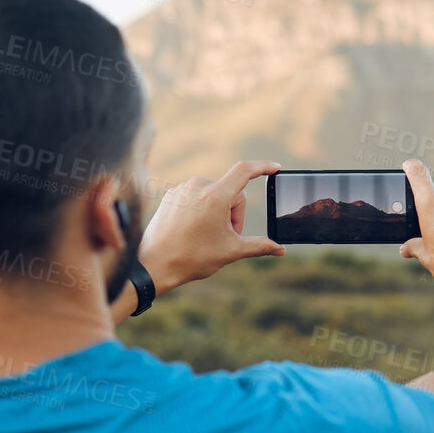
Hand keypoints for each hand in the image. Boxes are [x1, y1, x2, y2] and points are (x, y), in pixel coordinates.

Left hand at [140, 160, 285, 291]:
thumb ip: (259, 246)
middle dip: (233, 214)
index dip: (263, 167)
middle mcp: (198, 186)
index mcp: (215, 196)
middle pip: (230, 193)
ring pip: (213, 195)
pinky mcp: (171, 195)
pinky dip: (201, 211)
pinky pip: (196, 197)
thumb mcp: (231, 251)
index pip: (245, 171)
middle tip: (224, 238)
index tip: (275, 168)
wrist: (153, 264)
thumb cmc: (192, 258)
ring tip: (205, 236)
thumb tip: (280, 250)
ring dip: (217, 213)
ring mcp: (182, 189)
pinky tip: (192, 230)